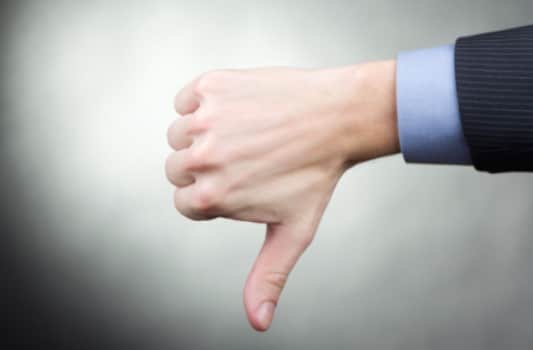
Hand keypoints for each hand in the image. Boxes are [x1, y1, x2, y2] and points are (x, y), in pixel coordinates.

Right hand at [166, 61, 397, 330]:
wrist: (338, 118)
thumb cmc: (316, 177)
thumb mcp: (293, 232)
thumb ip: (268, 277)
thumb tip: (258, 323)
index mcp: (211, 197)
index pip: (186, 204)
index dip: (216, 195)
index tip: (247, 182)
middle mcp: (201, 157)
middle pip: (176, 170)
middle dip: (207, 168)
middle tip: (250, 159)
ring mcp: (205, 119)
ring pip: (179, 134)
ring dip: (204, 135)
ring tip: (248, 135)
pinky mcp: (210, 85)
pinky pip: (187, 99)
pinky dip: (204, 103)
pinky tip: (241, 111)